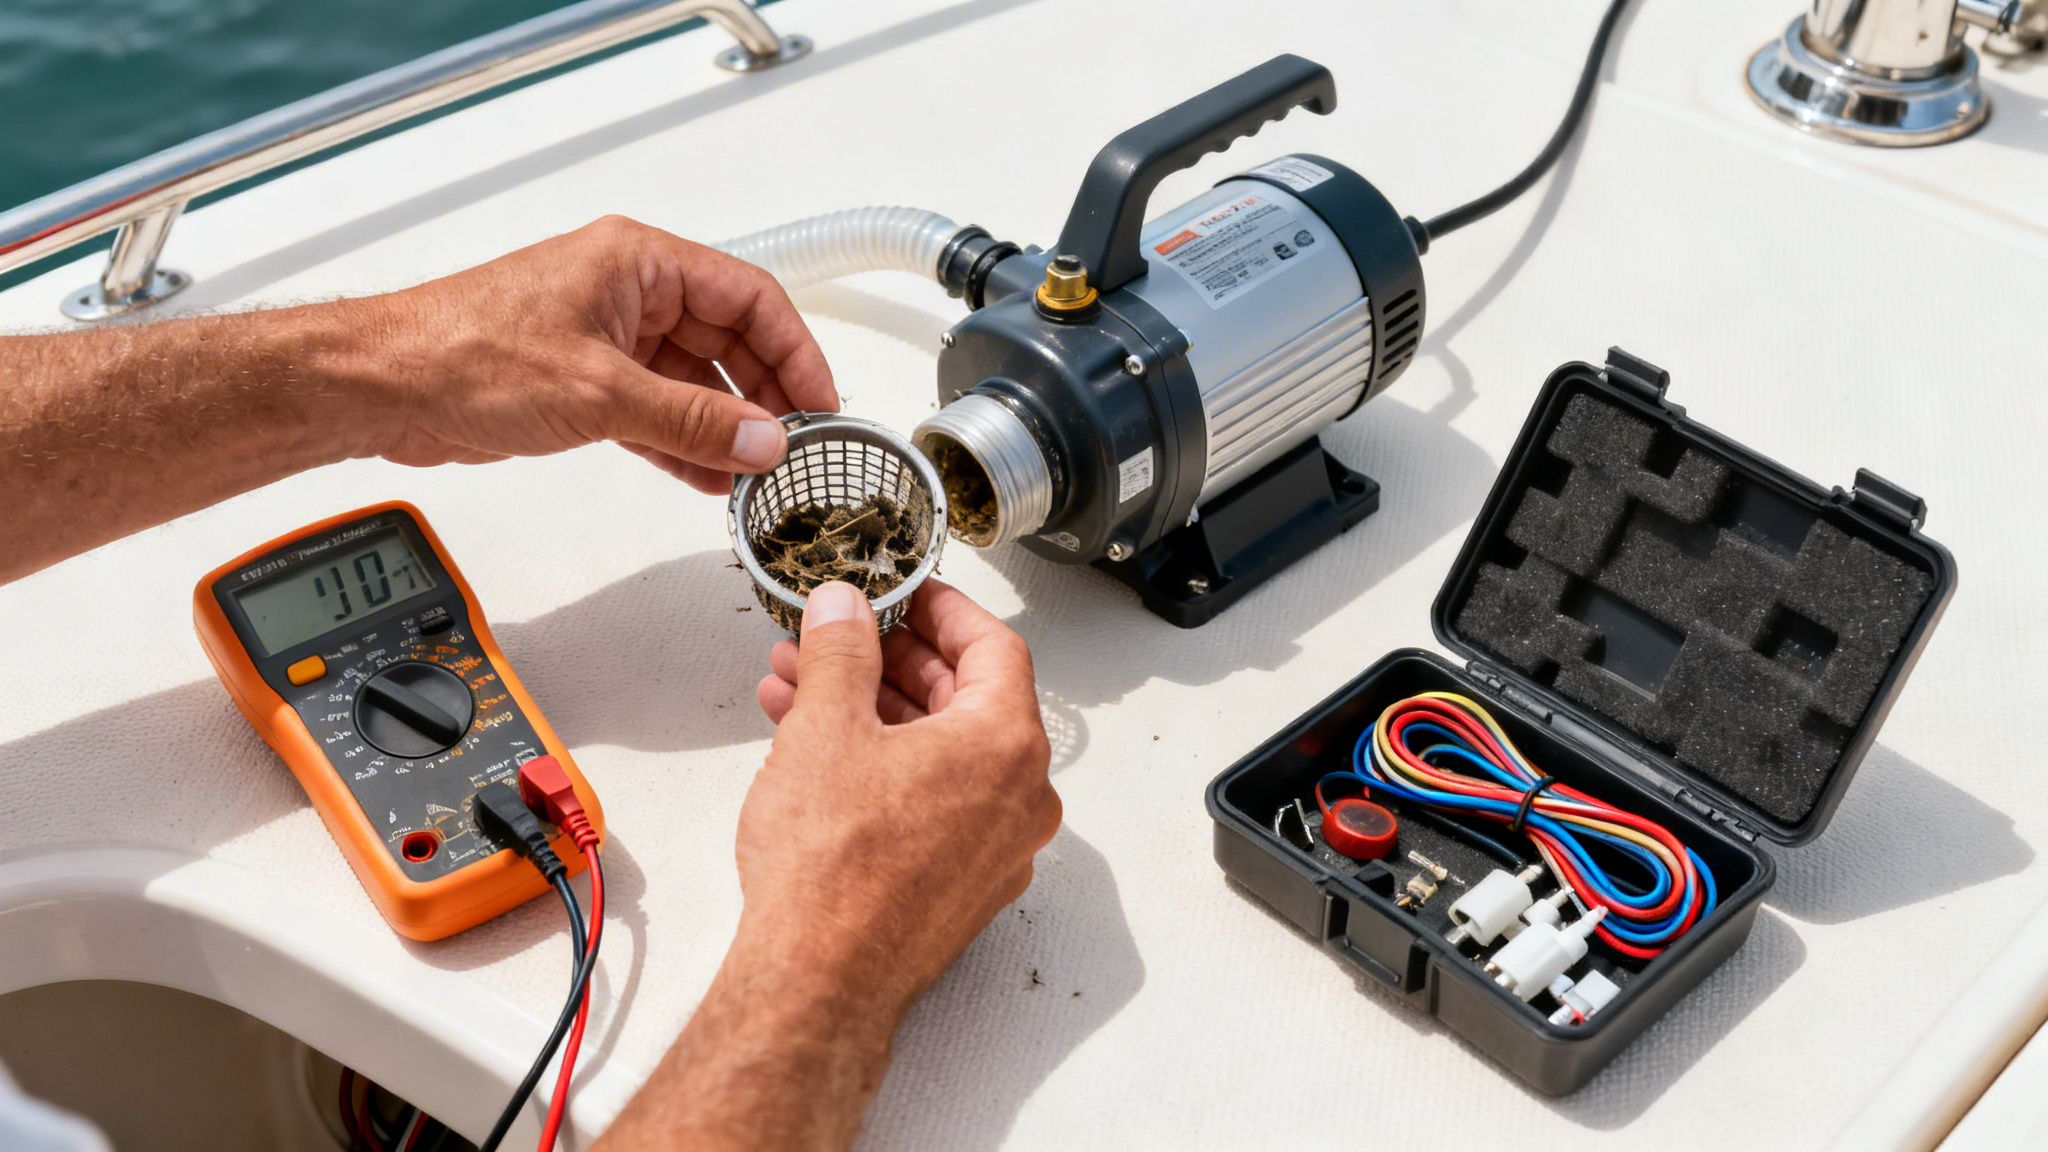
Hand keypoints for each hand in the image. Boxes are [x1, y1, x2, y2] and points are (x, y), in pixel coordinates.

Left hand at [365, 215, 834, 492]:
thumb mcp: (600, 393)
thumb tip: (762, 441)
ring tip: (759, 473)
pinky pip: (657, 409)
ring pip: (693, 380)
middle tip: (796, 446)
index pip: (749, 297)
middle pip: (728, 339)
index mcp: (639, 261)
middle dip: (764, 396)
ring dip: (725, 427)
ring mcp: (605, 336)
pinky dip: (684, 442)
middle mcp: (628, 291)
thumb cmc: (463, 354)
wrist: (382, 386)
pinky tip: (710, 478)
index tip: (820, 403)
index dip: (795, 351)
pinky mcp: (583, 380)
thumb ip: (691, 421)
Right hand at [745, 579, 1059, 1014]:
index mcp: (1006, 745)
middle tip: (840, 639)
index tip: (908, 592)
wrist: (818, 981)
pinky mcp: (962, 887)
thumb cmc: (834, 871)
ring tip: (799, 690)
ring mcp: (996, 849)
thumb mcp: (826, 726)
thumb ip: (841, 650)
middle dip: (889, 663)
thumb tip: (845, 609)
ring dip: (872, 713)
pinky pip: (931, 803)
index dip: (943, 610)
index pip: (993, 646)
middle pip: (965, 700)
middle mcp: (1019, 798)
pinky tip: (814, 753)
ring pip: (939, 754)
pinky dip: (882, 768)